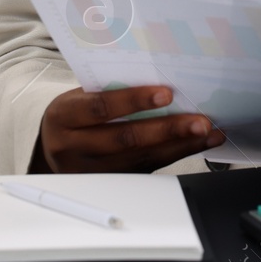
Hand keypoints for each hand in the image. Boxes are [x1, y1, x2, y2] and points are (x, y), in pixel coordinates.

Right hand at [35, 85, 224, 172]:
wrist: (53, 145)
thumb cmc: (74, 112)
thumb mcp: (80, 96)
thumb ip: (110, 89)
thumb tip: (159, 79)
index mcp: (64, 116)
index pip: (100, 107)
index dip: (133, 101)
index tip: (165, 94)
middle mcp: (74, 147)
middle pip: (125, 140)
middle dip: (167, 130)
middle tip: (199, 121)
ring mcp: (93, 170)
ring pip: (140, 158)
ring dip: (180, 145)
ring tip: (207, 132)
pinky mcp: (111, 181)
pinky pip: (147, 168)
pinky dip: (176, 154)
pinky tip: (197, 144)